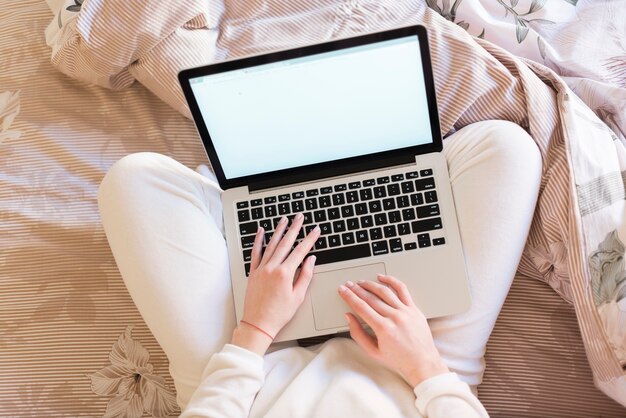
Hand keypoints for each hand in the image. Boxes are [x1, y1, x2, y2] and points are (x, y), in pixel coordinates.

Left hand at [231, 213, 319, 355]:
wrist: (258, 323)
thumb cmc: (279, 314)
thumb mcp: (298, 296)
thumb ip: (305, 276)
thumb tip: (310, 260)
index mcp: (285, 274)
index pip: (300, 251)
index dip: (309, 239)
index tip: (315, 230)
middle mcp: (272, 268)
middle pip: (286, 243)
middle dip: (295, 228)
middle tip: (300, 217)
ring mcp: (261, 269)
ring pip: (271, 244)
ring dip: (279, 230)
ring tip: (285, 220)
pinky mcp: (253, 272)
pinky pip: (255, 252)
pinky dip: (258, 240)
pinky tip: (261, 231)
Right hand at [338, 274, 448, 386]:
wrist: (422, 363)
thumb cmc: (399, 359)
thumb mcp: (373, 351)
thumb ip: (358, 334)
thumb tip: (349, 317)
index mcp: (383, 329)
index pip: (361, 307)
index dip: (349, 297)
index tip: (342, 290)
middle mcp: (395, 318)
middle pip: (370, 298)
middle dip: (356, 289)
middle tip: (348, 285)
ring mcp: (406, 312)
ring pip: (384, 291)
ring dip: (370, 285)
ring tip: (362, 282)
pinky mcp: (414, 309)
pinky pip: (402, 290)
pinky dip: (392, 281)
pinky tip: (383, 278)